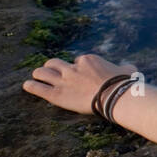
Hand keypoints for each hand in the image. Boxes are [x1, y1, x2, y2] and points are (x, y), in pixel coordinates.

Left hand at [23, 53, 137, 116]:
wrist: (116, 96)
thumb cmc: (124, 84)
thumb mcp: (128, 70)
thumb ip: (125, 67)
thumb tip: (129, 67)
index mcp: (88, 60)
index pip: (77, 61)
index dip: (78, 68)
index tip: (81, 76)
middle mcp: (72, 68)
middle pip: (55, 63)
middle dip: (53, 68)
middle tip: (54, 74)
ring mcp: (63, 81)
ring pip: (43, 72)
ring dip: (39, 74)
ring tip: (37, 77)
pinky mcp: (56, 95)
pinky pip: (38, 88)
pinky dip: (31, 86)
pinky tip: (27, 86)